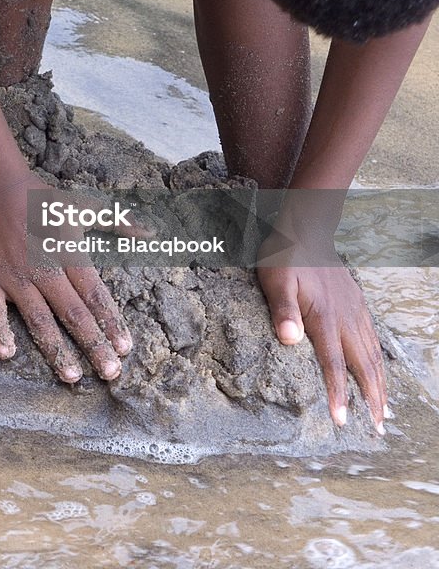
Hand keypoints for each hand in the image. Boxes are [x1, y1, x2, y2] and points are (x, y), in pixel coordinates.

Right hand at [0, 172, 132, 382]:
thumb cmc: (41, 199)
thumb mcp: (83, 206)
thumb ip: (117, 222)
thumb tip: (150, 233)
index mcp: (69, 254)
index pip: (95, 294)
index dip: (111, 321)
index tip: (125, 347)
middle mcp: (45, 270)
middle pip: (73, 313)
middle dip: (93, 344)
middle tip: (110, 373)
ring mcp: (16, 277)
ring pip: (39, 319)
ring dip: (56, 349)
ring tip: (72, 376)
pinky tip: (7, 354)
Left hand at [257, 229, 387, 432]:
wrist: (306, 231)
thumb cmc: (285, 257)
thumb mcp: (275, 280)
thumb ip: (283, 309)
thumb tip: (289, 339)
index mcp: (325, 318)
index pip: (334, 364)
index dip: (338, 394)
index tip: (342, 421)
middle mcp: (345, 318)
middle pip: (363, 366)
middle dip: (372, 399)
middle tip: (379, 429)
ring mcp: (354, 311)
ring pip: (373, 354)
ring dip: (380, 384)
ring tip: (384, 410)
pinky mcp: (356, 304)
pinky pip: (373, 338)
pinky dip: (379, 361)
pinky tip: (378, 371)